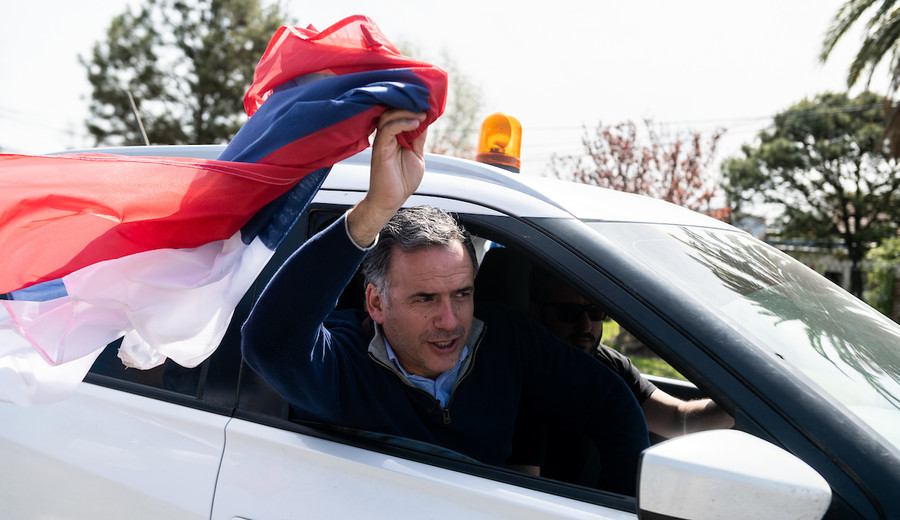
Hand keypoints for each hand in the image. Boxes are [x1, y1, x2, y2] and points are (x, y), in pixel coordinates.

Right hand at [347, 109, 427, 246]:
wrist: (390, 200)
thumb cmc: (403, 181)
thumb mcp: (417, 155)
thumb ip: (419, 138)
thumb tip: (426, 120)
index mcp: (395, 136)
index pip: (401, 113)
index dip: (413, 105)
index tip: (428, 102)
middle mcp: (386, 135)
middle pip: (393, 110)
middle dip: (410, 104)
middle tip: (425, 104)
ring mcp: (382, 141)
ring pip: (389, 116)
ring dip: (407, 112)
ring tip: (421, 114)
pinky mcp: (379, 148)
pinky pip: (388, 129)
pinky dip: (402, 122)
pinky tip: (415, 123)